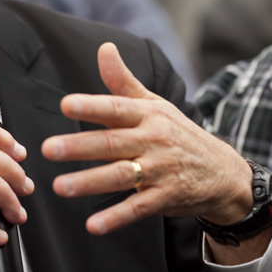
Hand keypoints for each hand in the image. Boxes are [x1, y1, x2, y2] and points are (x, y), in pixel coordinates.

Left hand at [41, 42, 253, 235]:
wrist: (223, 172)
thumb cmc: (177, 132)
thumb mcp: (154, 103)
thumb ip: (122, 80)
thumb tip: (104, 47)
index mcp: (147, 115)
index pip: (116, 108)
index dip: (92, 106)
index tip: (66, 105)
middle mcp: (153, 140)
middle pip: (112, 143)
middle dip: (78, 147)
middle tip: (48, 149)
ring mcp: (161, 170)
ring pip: (121, 176)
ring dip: (89, 183)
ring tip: (60, 187)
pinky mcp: (166, 198)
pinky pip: (138, 208)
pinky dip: (116, 218)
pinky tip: (93, 225)